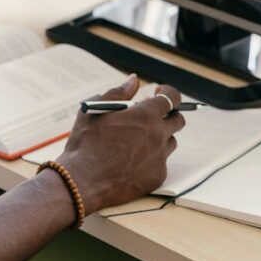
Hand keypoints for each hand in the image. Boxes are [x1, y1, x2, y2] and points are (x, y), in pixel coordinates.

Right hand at [54, 75, 185, 214]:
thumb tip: (134, 80)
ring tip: (138, 140)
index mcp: (145, 116)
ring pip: (170, 142)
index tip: (159, 92)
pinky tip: (132, 161)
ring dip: (159, 137)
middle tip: (151, 117)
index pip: (172, 98)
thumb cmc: (86, 143)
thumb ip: (118, 92)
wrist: (82, 181)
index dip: (168, 92)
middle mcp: (158, 135)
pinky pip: (161, 163)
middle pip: (178, 120)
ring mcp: (159, 158)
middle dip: (168, 115)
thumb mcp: (96, 110)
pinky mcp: (157, 177)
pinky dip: (151, 159)